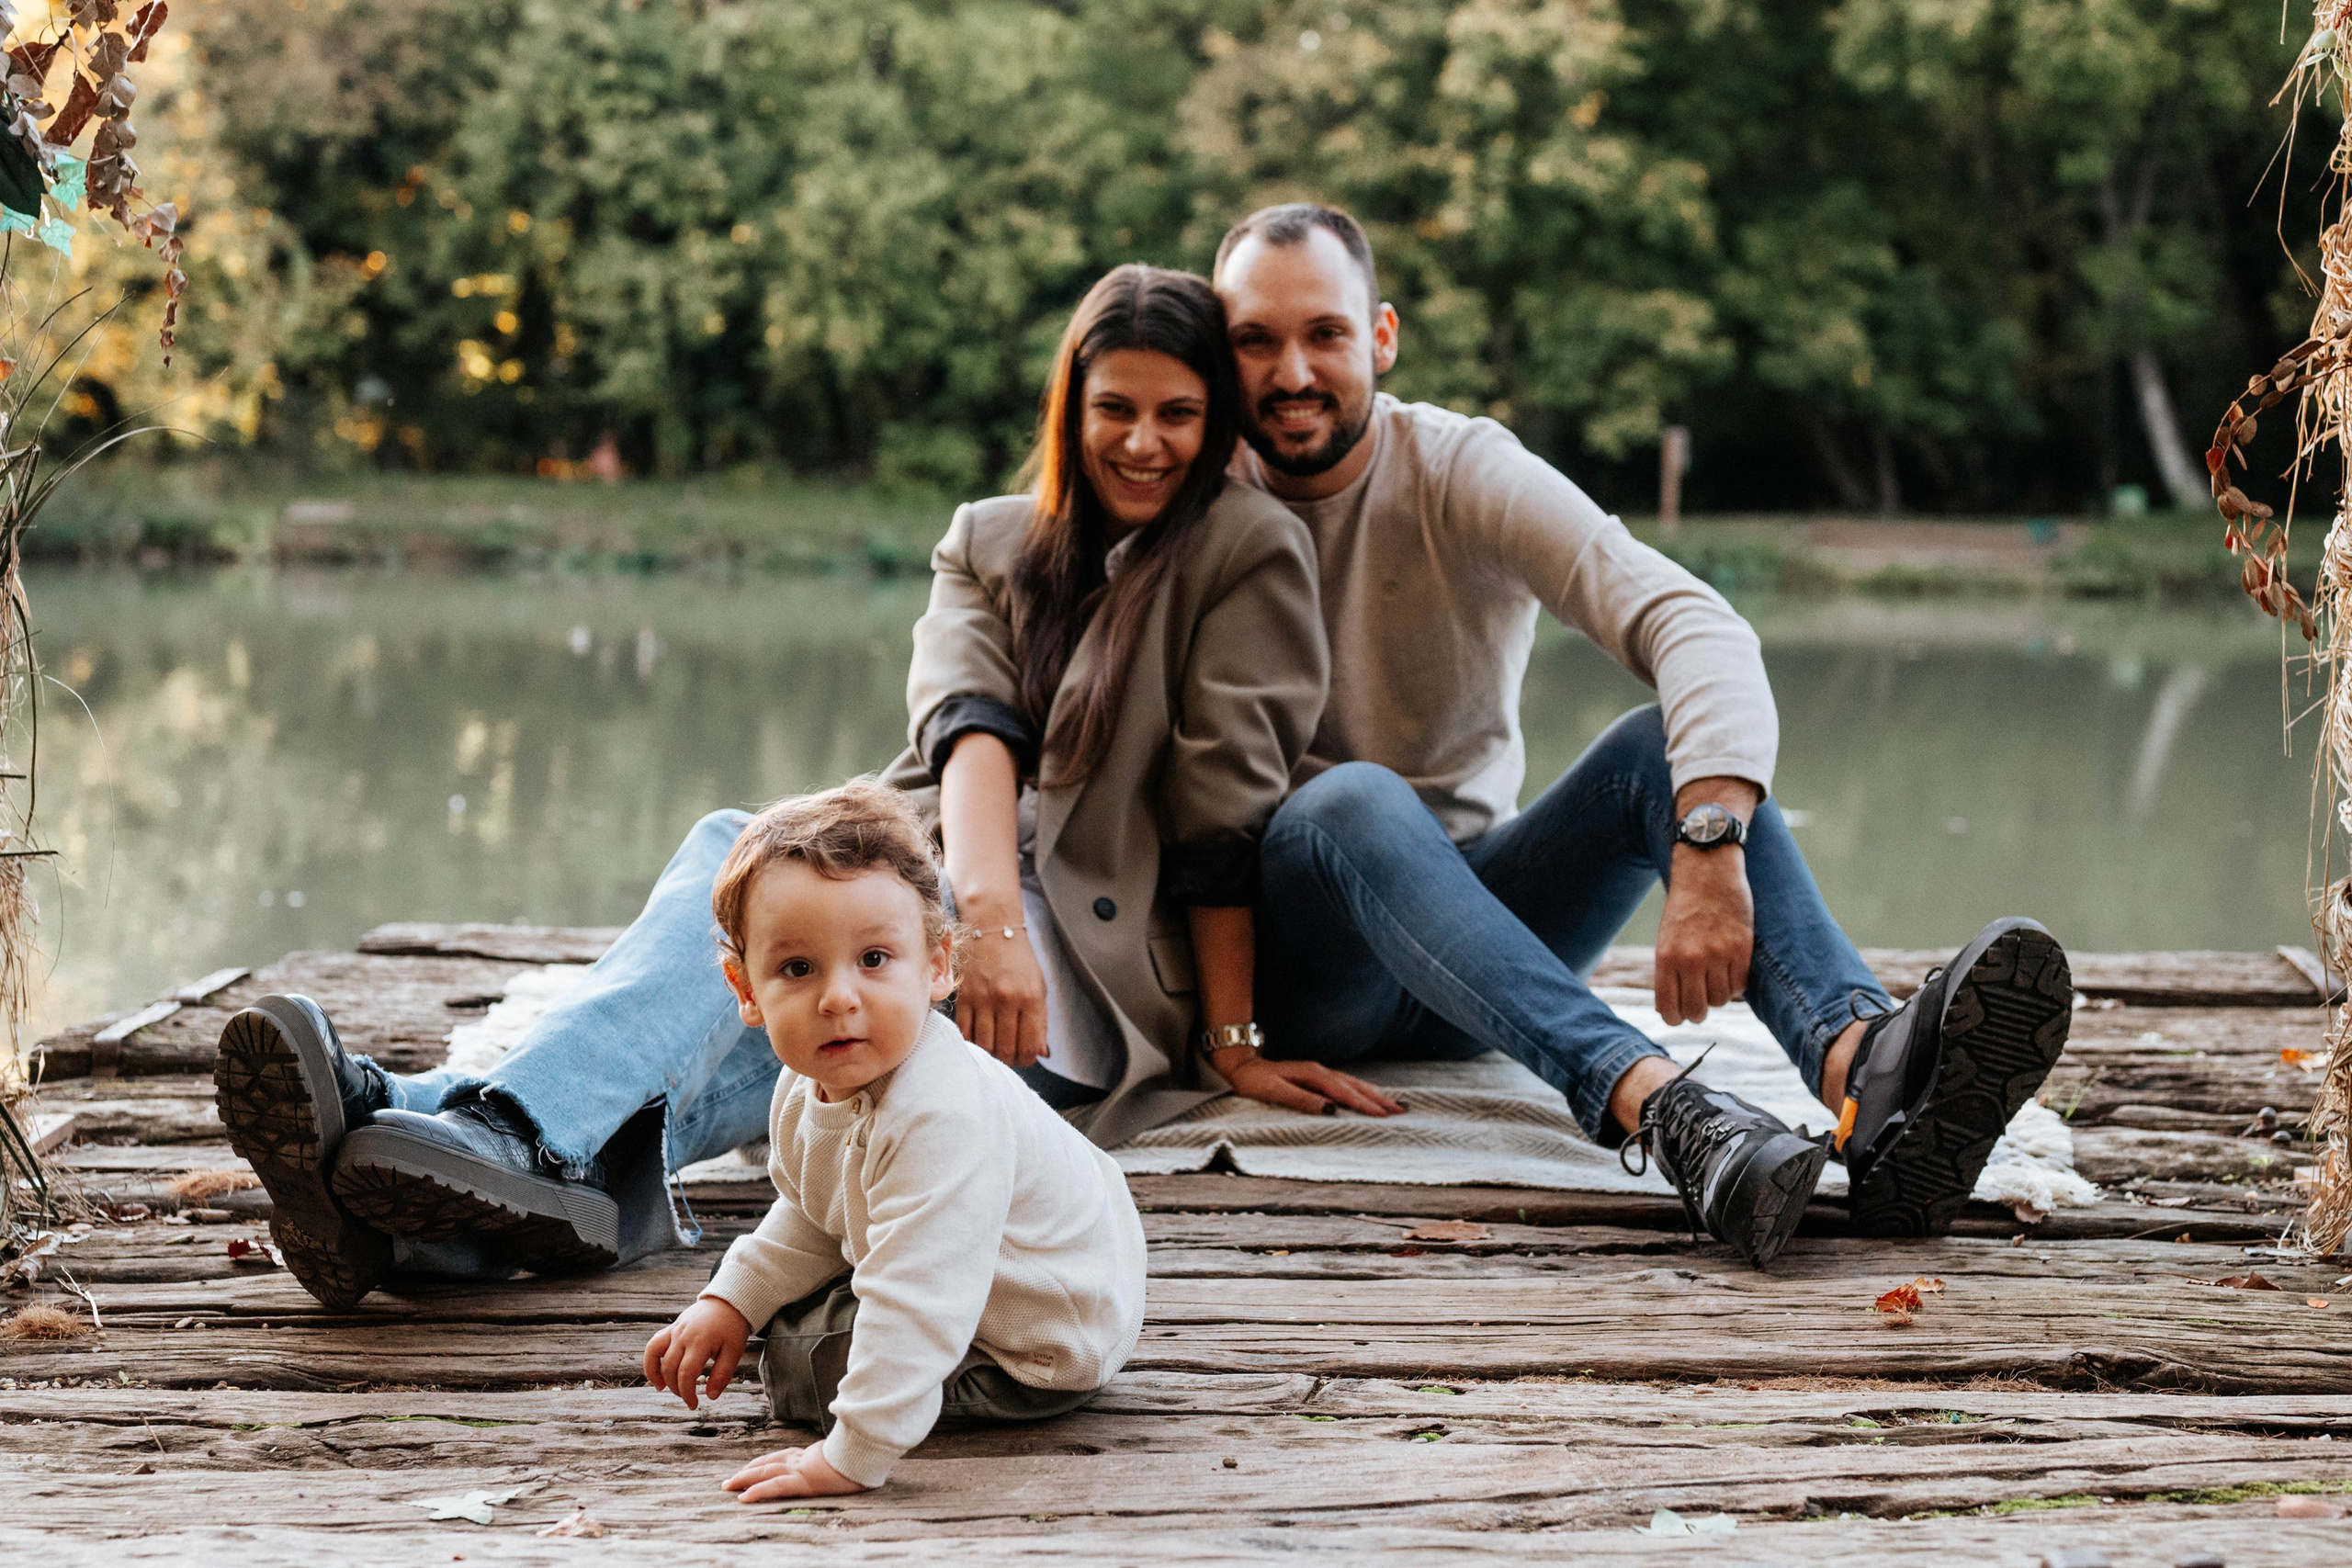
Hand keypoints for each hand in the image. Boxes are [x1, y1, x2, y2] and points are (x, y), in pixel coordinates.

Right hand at [643, 1295, 751, 1411]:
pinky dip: (650, 1361)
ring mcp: (675, 1330)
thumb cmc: (732, 1328)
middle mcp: (683, 1335)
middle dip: (677, 1389)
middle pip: (670, 1368)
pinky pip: (653, 1345)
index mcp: (700, 1341)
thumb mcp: (734, 1352)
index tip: (693, 1405)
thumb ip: (722, 1375)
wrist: (727, 1301)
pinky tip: (656, 1375)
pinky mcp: (671, 1328)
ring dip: (659, 1376)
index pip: (686, 1373)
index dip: (687, 1393)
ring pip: (656, 1356)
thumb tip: (711, 1396)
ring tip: (665, 1389)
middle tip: (688, 1398)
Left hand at [723, 1443, 869, 1502]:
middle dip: (747, 1471)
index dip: (763, 1462)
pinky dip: (757, 1491)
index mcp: (811, 1454)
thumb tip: (849, 1454)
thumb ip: (841, 1454)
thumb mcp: (849, 1454)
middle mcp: (802, 1459)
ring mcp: (801, 1469)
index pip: (781, 1457)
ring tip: (727, 1486)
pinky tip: (743, 1498)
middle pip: (768, 1462)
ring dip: (743, 1479)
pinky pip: (774, 1487)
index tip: (751, 1468)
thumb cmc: (863, 1453)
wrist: (869, 1451)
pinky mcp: (803, 1481)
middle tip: (729, 1480)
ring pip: (765, 1472)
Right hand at [955, 923, 1050, 1068]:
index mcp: (1031, 998)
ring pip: (985, 1044)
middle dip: (1009, 1060)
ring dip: (990, 1054)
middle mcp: (1007, 1000)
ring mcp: (983, 999)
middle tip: (1009, 1057)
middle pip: (1006, 1049)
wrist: (993, 930)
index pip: (1029, 1045)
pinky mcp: (964, 997)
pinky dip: (971, 1041)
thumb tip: (1041, 1053)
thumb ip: (1041, 1021)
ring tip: (994, 1050)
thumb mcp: (1039, 987)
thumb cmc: (1019, 961)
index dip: (1027, 1059)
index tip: (1025, 1059)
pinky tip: (978, 1040)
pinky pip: (965, 1031)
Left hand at [1217, 1050, 1405, 1117]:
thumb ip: (1302, 1100)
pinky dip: (1362, 1090)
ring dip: (1375, 1093)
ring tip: (1395, 1104)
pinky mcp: (1318, 1077)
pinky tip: (1371, 1094)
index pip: (1344, 1093)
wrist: (1242, 1067)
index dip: (1364, 1104)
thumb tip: (1329, 1110)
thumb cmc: (1255, 1082)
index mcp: (1313, 1075)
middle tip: (1401, 1111)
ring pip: (1354, 1083)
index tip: (1383, 1115)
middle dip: (1379, 1099)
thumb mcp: (1274, 1091)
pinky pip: (1346, 1083)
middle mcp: (1320, 1071)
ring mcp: (1320, 1073)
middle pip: (1355, 1086)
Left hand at [1654, 843, 1753, 1025]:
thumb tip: (1669, 1009)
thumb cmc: (1684, 908)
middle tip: (1700, 1002)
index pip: (1668, 1008)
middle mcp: (1691, 959)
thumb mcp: (1665, 939)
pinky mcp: (1742, 948)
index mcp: (1666, 958)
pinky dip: (1735, 984)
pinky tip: (1729, 970)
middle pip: (1697, 1012)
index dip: (1674, 1018)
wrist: (1708, 872)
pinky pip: (1741, 986)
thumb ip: (1668, 973)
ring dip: (1718, 995)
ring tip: (1714, 977)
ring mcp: (1719, 954)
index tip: (1679, 1015)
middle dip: (1698, 1012)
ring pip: (1721, 1001)